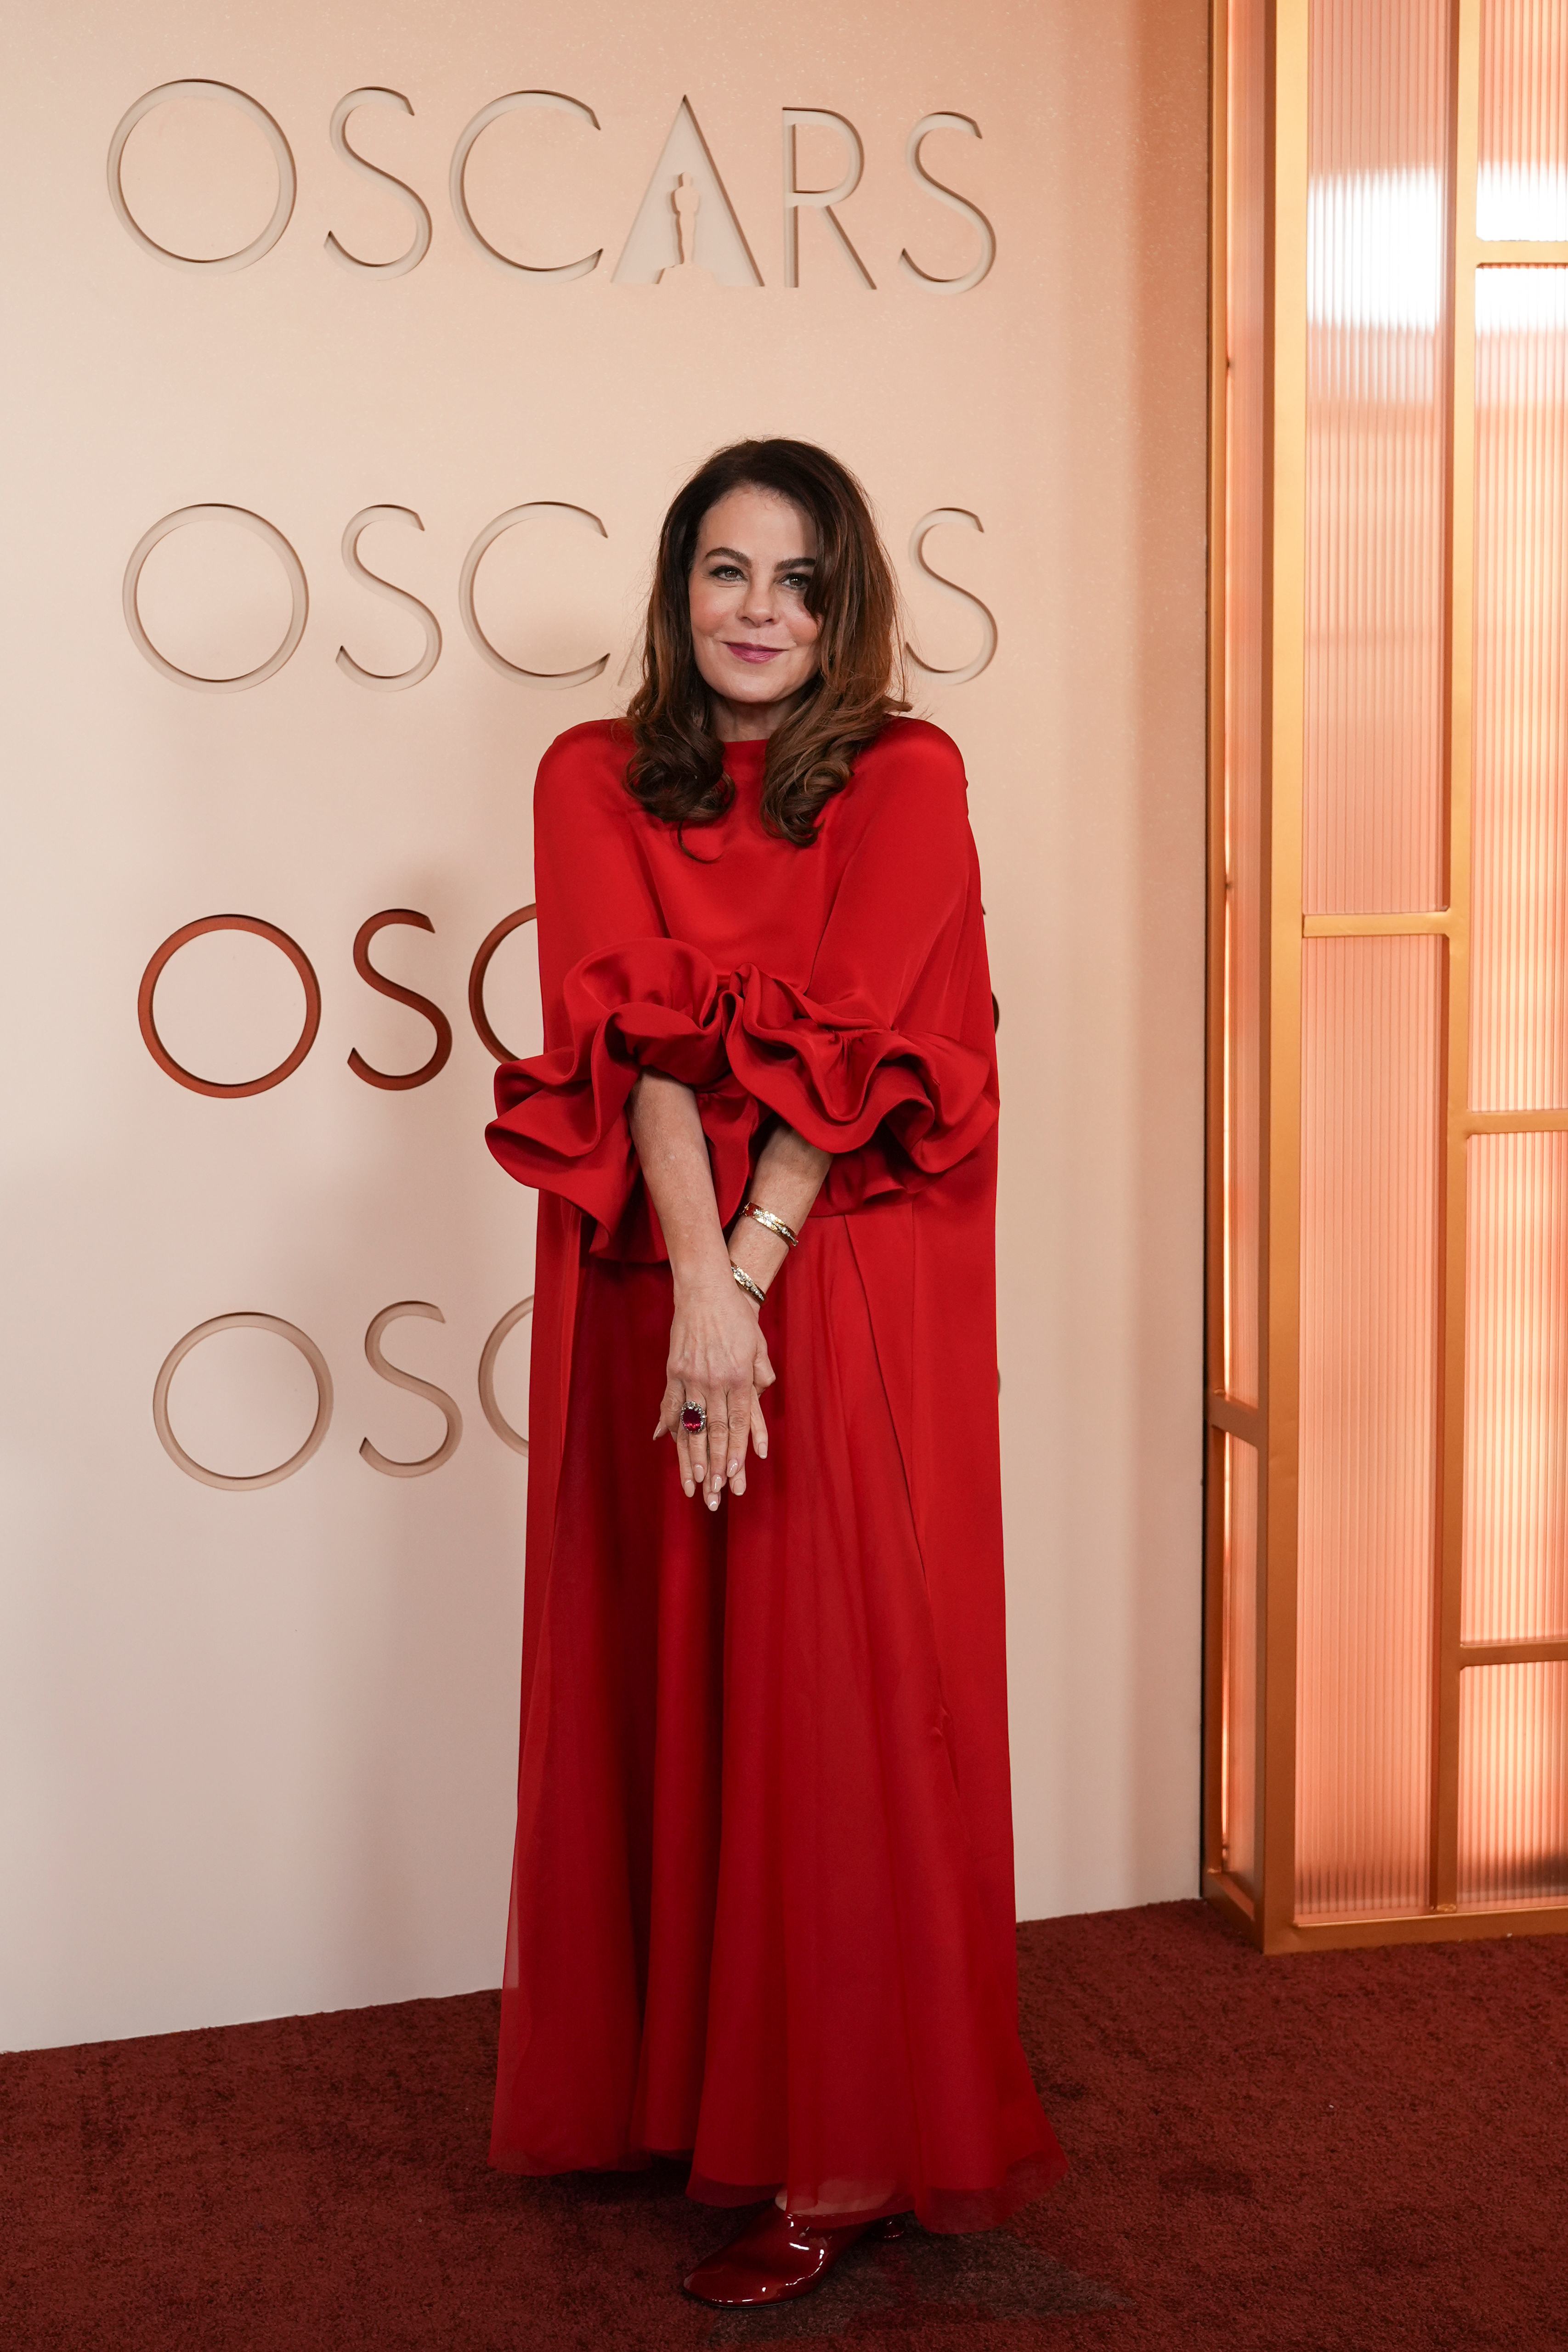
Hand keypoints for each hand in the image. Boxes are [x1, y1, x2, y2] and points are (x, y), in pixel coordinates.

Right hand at [653, 1269, 775, 1507]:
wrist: (705, 1289)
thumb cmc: (737, 1317)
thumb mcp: (758, 1346)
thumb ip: (761, 1375)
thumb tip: (760, 1396)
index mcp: (739, 1376)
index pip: (738, 1422)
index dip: (735, 1452)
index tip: (732, 1476)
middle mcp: (714, 1380)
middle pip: (715, 1430)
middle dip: (715, 1465)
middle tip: (713, 1494)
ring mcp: (690, 1376)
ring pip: (691, 1424)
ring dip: (692, 1455)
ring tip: (692, 1482)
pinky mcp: (674, 1369)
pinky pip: (670, 1403)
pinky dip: (667, 1424)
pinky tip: (663, 1443)